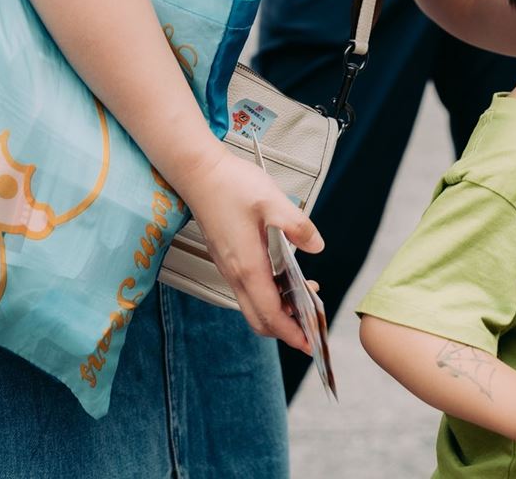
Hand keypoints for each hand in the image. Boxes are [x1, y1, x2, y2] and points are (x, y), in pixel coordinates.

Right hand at [171, 147, 324, 353]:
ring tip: (306, 304)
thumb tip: (317, 247)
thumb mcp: (272, 200)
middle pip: (259, 318)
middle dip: (285, 330)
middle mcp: (236, 274)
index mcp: (247, 266)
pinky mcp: (229, 260)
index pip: (269, 313)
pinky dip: (270, 296)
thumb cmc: (232, 185)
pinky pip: (249, 290)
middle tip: (312, 329)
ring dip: (279, 312)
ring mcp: (230, 268)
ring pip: (254, 305)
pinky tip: (288, 282)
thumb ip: (297, 225)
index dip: (290, 331)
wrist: (199, 174)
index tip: (309, 342)